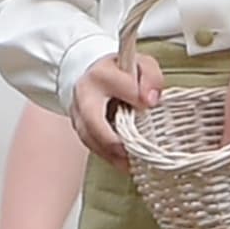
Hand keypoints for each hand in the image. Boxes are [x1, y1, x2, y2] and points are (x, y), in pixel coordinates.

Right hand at [71, 52, 162, 167]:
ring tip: (129, 163)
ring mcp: (77, 112)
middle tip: (130, 153)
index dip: (141, 98)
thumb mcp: (141, 65)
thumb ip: (151, 77)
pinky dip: (107, 155)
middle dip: (112, 141)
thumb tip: (150, 100)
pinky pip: (90, 143)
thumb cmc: (120, 71)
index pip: (124, 88)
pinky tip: (121, 162)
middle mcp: (84, 94)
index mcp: (101, 75)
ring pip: (89, 137)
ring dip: (110, 154)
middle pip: (93, 122)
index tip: (151, 103)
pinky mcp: (78, 126)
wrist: (95, 74)